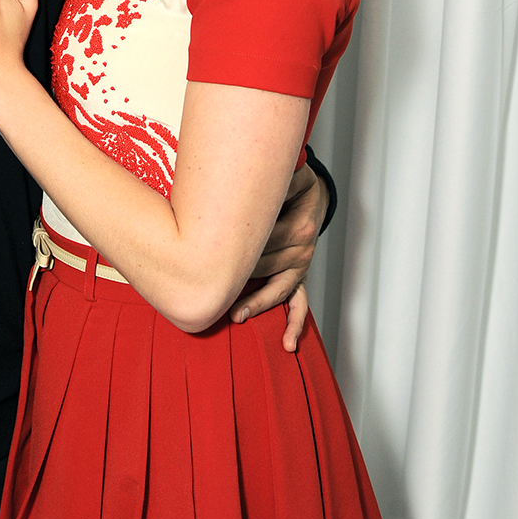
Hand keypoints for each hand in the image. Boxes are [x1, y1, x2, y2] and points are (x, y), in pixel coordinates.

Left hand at [228, 162, 328, 351]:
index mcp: (298, 227)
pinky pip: (299, 304)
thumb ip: (271, 180)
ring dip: (256, 303)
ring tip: (236, 315)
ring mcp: (300, 265)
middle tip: (208, 284)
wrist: (310, 194)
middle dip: (236, 276)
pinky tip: (287, 343)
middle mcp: (301, 249)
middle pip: (264, 267)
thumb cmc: (291, 184)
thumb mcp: (289, 175)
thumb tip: (241, 181)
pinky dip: (294, 324)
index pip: (261, 245)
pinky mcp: (299, 276)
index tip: (211, 259)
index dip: (236, 252)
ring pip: (277, 290)